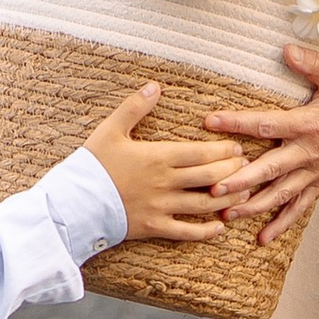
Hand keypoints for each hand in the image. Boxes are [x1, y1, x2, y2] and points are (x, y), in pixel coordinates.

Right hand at [79, 83, 239, 244]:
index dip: (223, 152)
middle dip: (232, 172)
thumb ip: (134, 107)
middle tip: (246, 167)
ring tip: (244, 194)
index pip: (201, 153)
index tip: (237, 149)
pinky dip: (205, 231)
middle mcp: (164, 183)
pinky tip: (219, 227)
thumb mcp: (110, 129)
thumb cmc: (90, 165)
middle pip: (209, 177)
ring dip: (227, 199)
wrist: (72, 202)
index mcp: (157, 157)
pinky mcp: (153, 227)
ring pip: (204, 204)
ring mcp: (161, 207)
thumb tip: (155, 85)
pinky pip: (185, 232)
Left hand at [200, 41, 318, 245]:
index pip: (267, 123)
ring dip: (254, 206)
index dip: (238, 123)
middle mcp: (309, 152)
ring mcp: (316, 172)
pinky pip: (300, 207)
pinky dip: (282, 223)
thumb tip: (285, 49)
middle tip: (213, 189)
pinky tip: (263, 238)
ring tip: (227, 216)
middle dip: (240, 180)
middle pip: (270, 169)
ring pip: (281, 194)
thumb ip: (312, 64)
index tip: (211, 122)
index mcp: (310, 123)